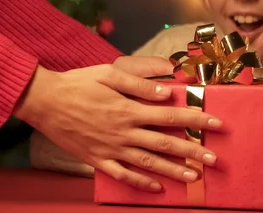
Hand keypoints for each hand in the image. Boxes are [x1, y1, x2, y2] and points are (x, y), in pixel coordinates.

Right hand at [13, 57, 222, 191]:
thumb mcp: (108, 73)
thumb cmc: (78, 83)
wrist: (45, 102)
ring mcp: (111, 148)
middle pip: (165, 143)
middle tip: (213, 158)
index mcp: (129, 109)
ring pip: (148, 162)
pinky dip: (141, 182)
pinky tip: (156, 188)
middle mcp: (124, 132)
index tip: (217, 123)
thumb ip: (138, 83)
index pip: (171, 115)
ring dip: (173, 170)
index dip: (196, 119)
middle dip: (192, 150)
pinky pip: (123, 175)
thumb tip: (166, 92)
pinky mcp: (97, 159)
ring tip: (194, 176)